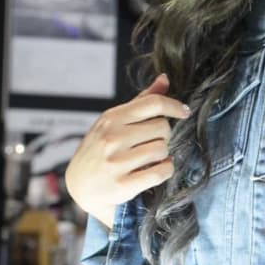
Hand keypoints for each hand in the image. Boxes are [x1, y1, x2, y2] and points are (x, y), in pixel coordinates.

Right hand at [65, 74, 190, 224]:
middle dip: (164, 136)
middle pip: (162, 128)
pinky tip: (156, 170)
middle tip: (153, 143)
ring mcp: (116, 162)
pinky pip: (161, 172)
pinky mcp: (123, 185)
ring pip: (163, 150)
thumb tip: (164, 78)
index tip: (184, 112)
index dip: (174, 106)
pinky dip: (165, 170)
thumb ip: (141, 101)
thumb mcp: (114, 122)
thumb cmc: (100, 150)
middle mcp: (112, 137)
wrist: (79, 186)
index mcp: (111, 118)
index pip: (153, 103)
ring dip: (163, 155)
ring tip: (150, 158)